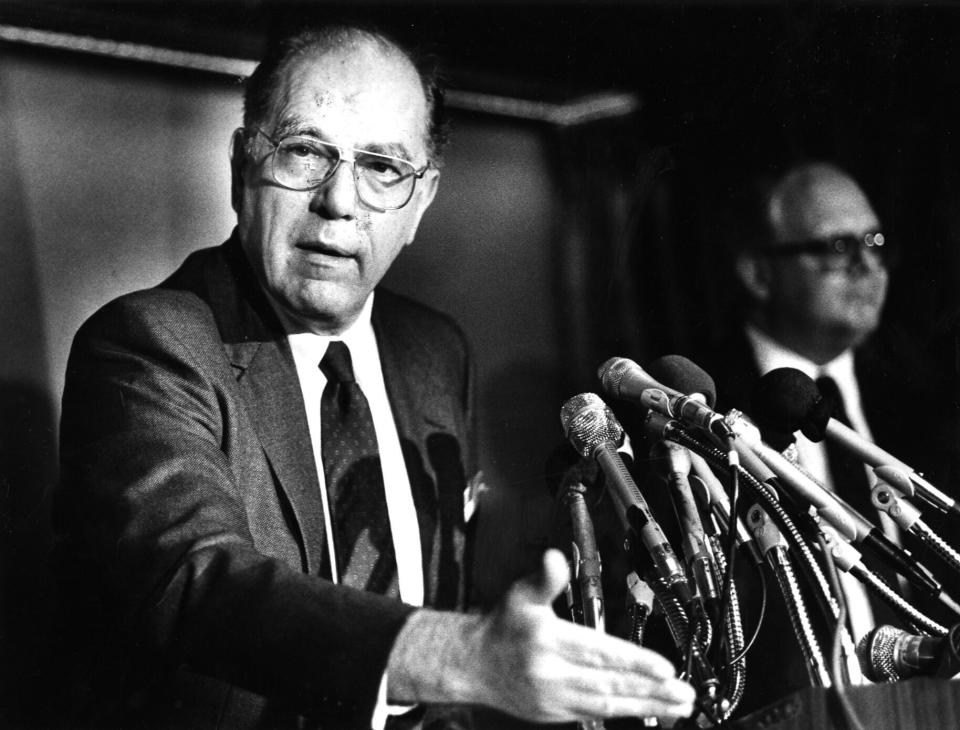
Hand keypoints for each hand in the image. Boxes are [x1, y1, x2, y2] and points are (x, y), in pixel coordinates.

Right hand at [388, 549, 694, 722]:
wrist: (472, 664)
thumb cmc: (501, 627)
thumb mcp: (520, 596)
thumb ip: (544, 579)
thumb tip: (555, 559)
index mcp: (549, 642)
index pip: (600, 654)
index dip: (635, 662)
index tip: (665, 667)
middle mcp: (552, 674)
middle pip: (610, 685)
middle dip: (650, 690)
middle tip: (683, 692)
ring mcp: (554, 698)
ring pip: (608, 705)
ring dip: (646, 706)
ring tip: (677, 705)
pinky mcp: (555, 713)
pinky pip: (596, 715)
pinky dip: (625, 713)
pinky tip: (648, 710)